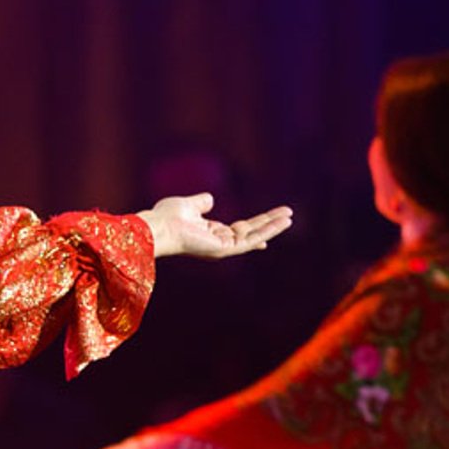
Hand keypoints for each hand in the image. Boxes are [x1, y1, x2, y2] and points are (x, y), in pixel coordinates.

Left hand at [136, 194, 292, 259]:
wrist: (158, 227)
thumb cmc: (166, 217)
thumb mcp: (187, 205)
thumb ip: (201, 203)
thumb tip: (210, 199)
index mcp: (209, 232)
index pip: (237, 230)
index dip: (254, 226)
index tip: (269, 224)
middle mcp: (218, 241)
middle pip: (249, 231)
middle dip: (268, 223)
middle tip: (288, 215)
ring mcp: (222, 247)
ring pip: (254, 236)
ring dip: (273, 226)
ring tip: (290, 216)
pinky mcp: (225, 248)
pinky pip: (251, 239)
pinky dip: (268, 231)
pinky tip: (282, 222)